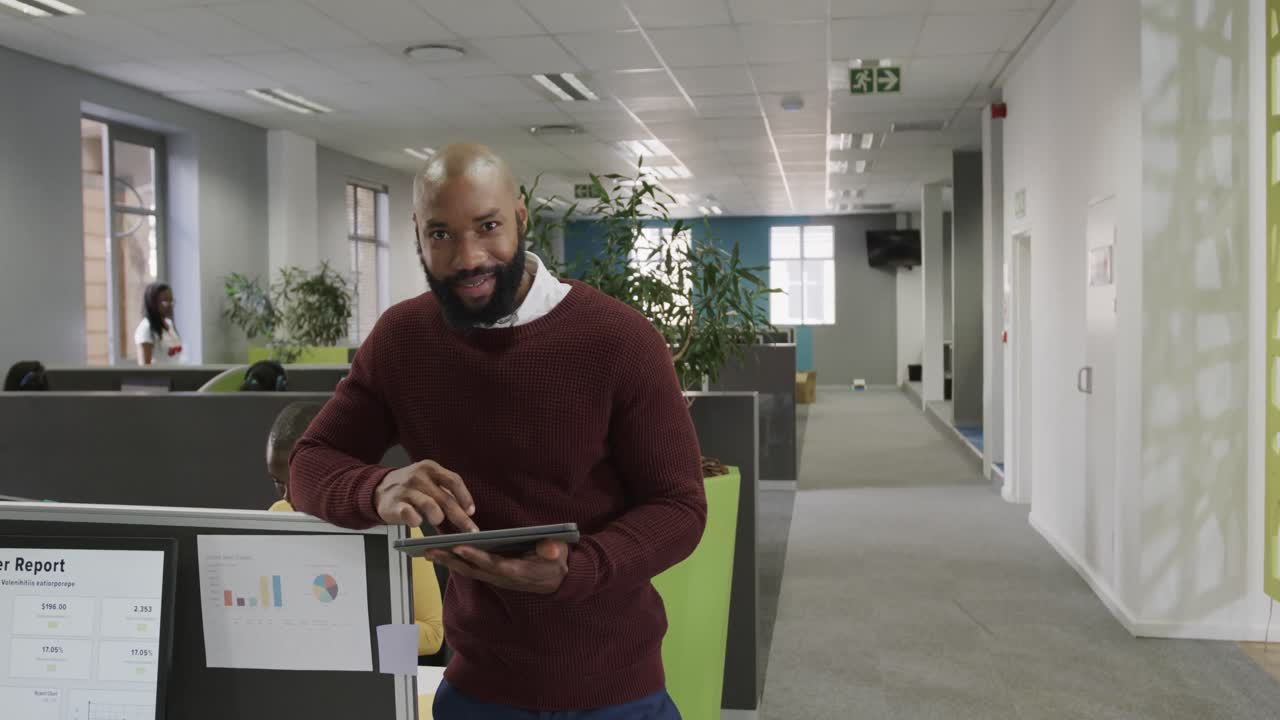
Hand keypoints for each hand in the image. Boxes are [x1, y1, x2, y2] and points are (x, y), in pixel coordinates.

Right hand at [374, 460, 477, 531]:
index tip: (471, 511)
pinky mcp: (394, 504)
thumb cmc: (411, 488)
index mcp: (430, 469)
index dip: (465, 497)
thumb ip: (445, 494)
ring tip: (437, 521)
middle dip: (460, 517)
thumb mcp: (429, 482)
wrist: (379, 489)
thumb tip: (467, 515)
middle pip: (445, 498)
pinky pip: (409, 514)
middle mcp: (418, 476)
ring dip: (438, 517)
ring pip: (430, 505)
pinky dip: (416, 521)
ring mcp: (405, 489)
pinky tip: (418, 523)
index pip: (453, 480)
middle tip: (470, 531)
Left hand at [428, 540, 568, 594]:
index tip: (460, 548)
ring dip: (448, 562)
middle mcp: (503, 577)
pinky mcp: (493, 575)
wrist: (558, 580)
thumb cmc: (556, 562)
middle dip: (451, 560)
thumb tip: (550, 548)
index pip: (494, 564)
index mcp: (518, 571)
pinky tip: (443, 553)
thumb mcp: (559, 553)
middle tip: (431, 550)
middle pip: (473, 569)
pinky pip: (471, 569)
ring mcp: (497, 578)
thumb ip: (553, 550)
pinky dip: (456, 561)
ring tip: (429, 551)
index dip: (477, 557)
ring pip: (469, 570)